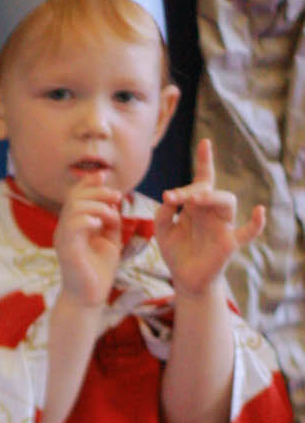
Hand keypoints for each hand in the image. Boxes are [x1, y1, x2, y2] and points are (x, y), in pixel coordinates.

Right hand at [54, 180, 123, 307]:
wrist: (90, 298)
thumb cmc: (98, 271)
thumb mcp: (110, 239)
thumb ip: (110, 221)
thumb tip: (114, 202)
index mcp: (73, 225)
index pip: (76, 196)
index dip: (88, 182)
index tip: (105, 174)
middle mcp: (65, 229)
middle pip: (75, 198)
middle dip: (98, 192)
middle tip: (117, 196)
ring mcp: (63, 239)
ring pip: (74, 209)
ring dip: (97, 206)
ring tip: (112, 214)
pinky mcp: (67, 250)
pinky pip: (73, 227)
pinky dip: (88, 220)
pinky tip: (100, 225)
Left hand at [155, 139, 265, 296]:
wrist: (185, 279)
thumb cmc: (176, 251)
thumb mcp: (163, 230)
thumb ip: (163, 214)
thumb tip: (170, 199)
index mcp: (196, 205)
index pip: (203, 179)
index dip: (205, 160)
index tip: (205, 143)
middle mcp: (211, 212)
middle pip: (210, 190)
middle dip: (192, 190)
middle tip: (172, 197)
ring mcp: (223, 226)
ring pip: (227, 202)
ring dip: (211, 198)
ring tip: (194, 200)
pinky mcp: (229, 243)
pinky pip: (248, 231)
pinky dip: (256, 222)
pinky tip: (259, 211)